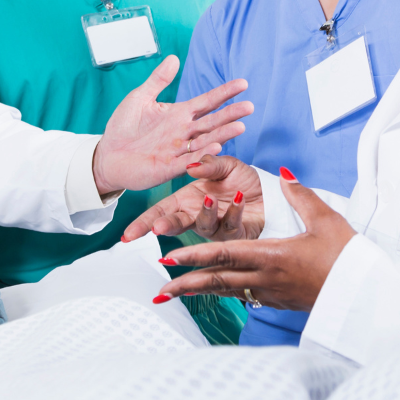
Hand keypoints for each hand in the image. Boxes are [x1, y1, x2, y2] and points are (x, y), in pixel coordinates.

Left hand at [93, 56, 251, 195]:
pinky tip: (216, 146)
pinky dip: (202, 154)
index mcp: (178, 115)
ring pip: (205, 141)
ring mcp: (178, 151)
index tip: (242, 84)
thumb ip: (158, 81)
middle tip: (249, 106)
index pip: (206, 102)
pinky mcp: (168, 168)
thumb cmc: (123, 127)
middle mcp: (183, 133)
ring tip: (240, 126)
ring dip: (222, 134)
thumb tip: (173, 58)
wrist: (107, 155)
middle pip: (211, 122)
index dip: (224, 93)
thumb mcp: (140, 98)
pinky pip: (188, 160)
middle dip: (230, 114)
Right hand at [120, 155, 263, 242]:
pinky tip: (240, 199)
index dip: (144, 223)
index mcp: (188, 199)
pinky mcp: (235, 235)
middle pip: (174, 224)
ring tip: (210, 200)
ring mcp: (215, 228)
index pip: (161, 211)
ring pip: (203, 225)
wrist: (272, 194)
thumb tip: (191, 168)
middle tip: (158, 229)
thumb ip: (208, 164)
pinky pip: (231, 224)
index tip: (128, 236)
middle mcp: (197, 215)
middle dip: (165, 226)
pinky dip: (235, 210)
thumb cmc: (244, 182)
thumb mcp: (225, 165)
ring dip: (205, 213)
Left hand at [151, 168, 353, 311]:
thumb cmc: (347, 257)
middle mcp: (266, 278)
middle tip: (159, 287)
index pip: (224, 255)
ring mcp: (271, 293)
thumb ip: (300, 195)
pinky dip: (223, 293)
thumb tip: (283, 175)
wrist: (364, 295)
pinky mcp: (279, 301)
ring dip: (199, 292)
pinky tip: (215, 291)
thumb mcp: (326, 219)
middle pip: (217, 281)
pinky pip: (243, 296)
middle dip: (185, 284)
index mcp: (272, 256)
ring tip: (174, 293)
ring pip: (227, 292)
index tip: (170, 259)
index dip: (195, 257)